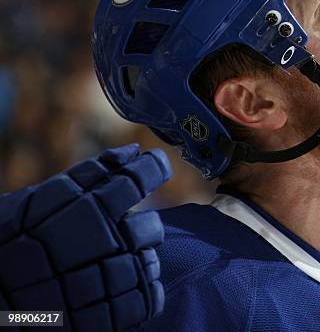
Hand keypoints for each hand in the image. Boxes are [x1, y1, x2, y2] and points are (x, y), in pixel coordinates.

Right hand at [0, 144, 171, 330]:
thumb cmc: (5, 242)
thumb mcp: (40, 200)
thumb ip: (92, 174)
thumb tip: (133, 152)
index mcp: (89, 207)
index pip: (139, 177)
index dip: (153, 167)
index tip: (157, 165)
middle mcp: (109, 241)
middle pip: (151, 227)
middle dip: (139, 228)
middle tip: (116, 237)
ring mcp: (114, 280)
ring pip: (151, 262)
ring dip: (135, 261)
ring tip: (106, 268)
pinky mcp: (114, 315)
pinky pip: (149, 298)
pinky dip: (140, 292)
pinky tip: (117, 290)